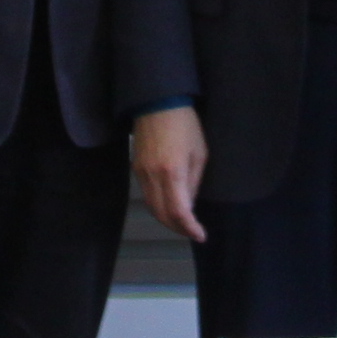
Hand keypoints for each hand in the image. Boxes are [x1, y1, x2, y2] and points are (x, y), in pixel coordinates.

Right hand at [131, 106, 209, 241]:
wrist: (157, 102)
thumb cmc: (185, 124)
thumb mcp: (199, 153)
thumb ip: (194, 182)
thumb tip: (189, 205)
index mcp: (172, 172)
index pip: (179, 212)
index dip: (189, 228)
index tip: (201, 235)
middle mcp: (153, 176)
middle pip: (162, 215)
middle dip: (178, 228)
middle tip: (193, 231)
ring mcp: (141, 173)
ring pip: (152, 207)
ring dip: (167, 219)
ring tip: (183, 222)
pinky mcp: (136, 168)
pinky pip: (147, 195)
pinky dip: (158, 206)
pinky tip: (169, 205)